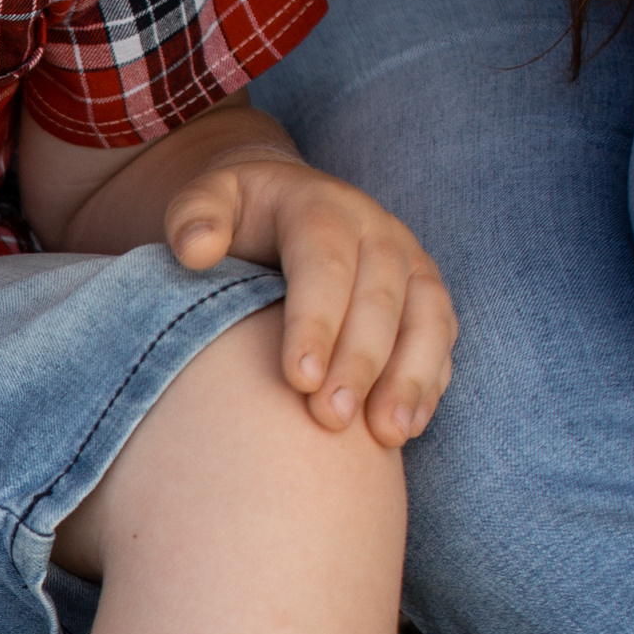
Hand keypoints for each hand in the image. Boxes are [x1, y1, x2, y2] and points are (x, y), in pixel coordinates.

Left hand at [166, 152, 454, 445]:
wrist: (283, 202)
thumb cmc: (237, 216)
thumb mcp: (207, 198)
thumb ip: (194, 215)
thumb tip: (195, 250)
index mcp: (321, 207)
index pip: (324, 262)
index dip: (315, 321)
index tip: (297, 379)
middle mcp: (375, 231)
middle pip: (379, 297)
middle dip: (360, 362)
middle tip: (332, 419)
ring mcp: (409, 262)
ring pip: (425, 318)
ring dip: (409, 378)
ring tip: (386, 436)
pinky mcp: (425, 295)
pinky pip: (440, 338)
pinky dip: (429, 382)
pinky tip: (406, 428)